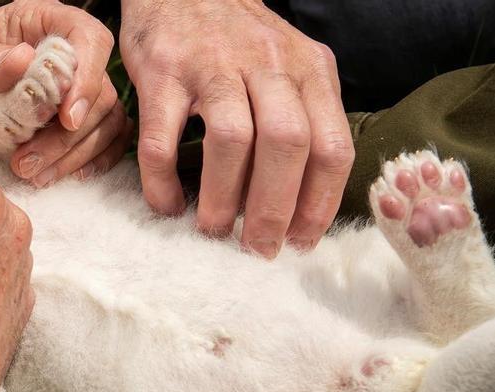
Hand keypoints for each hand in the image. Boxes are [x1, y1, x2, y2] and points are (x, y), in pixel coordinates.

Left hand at [0, 0, 130, 182]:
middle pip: (101, 91)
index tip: (66, 118)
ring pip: (107, 120)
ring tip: (34, 175)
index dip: (87, 78)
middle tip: (28, 162)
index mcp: (47, 21)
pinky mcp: (82, 115)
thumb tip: (21, 60)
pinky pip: (110, 137)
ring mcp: (81, 85)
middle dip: (69, 134)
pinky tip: (69, 175)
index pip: (90, 39)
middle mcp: (73, 51)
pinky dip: (95, 158)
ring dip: (75, 154)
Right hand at [121, 0, 354, 257]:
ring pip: (230, 139)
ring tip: (212, 229)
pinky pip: (162, 137)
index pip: (331, 143)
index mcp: (308, 69)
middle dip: (274, 208)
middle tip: (257, 248)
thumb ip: (304, 114)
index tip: (300, 241)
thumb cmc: (235, 40)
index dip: (319, 202)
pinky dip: (163, 180)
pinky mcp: (163, 71)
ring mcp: (212, 65)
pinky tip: (166, 203)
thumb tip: (301, 201)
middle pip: (287, 143)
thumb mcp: (289, 64)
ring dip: (222, 197)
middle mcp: (267, 64)